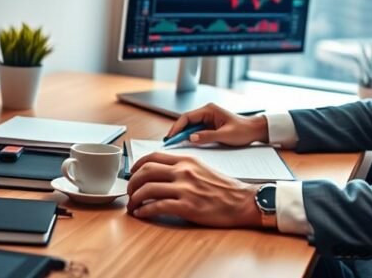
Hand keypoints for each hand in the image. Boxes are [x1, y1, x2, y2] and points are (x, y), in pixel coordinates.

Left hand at [126, 152, 261, 227]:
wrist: (242, 201)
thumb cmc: (223, 187)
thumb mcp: (201, 168)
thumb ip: (182, 167)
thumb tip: (160, 173)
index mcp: (186, 160)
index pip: (153, 157)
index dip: (136, 166)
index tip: (131, 174)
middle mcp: (183, 171)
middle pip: (145, 172)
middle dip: (131, 183)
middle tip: (129, 193)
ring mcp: (185, 189)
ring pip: (147, 190)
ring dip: (134, 199)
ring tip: (132, 207)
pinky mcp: (187, 206)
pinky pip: (157, 207)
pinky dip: (145, 211)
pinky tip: (142, 214)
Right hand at [166, 103, 267, 145]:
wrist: (254, 131)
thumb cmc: (243, 131)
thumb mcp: (225, 135)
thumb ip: (207, 136)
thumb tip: (191, 138)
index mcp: (209, 110)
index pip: (187, 117)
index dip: (177, 127)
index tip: (170, 138)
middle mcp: (207, 112)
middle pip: (186, 122)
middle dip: (177, 132)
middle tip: (169, 144)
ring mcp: (208, 119)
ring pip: (190, 127)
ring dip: (183, 135)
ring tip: (174, 145)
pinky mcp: (209, 126)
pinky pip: (196, 131)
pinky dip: (190, 137)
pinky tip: (185, 145)